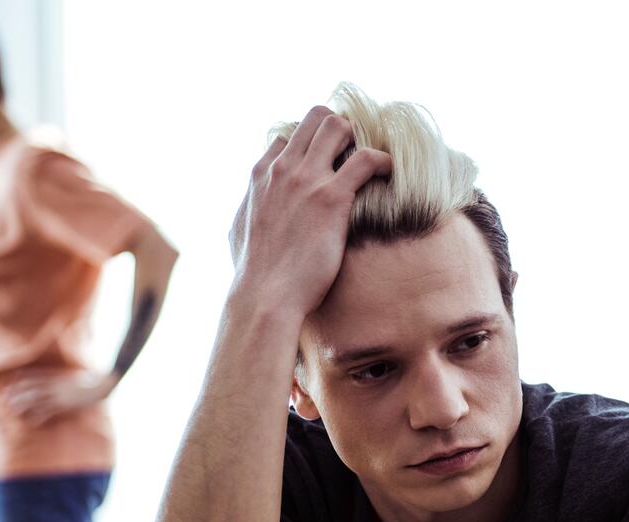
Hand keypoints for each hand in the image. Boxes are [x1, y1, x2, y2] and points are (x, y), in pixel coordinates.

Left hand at [1, 369, 117, 426]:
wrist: (102, 385)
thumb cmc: (90, 380)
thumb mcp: (74, 374)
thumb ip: (62, 375)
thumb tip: (57, 376)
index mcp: (56, 375)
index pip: (33, 375)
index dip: (20, 378)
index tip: (10, 381)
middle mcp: (54, 384)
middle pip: (30, 387)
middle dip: (17, 392)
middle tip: (5, 398)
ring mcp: (59, 395)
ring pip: (35, 399)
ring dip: (22, 404)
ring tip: (13, 409)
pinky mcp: (64, 405)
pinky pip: (48, 411)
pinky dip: (38, 416)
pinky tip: (31, 421)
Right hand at [230, 105, 391, 317]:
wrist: (265, 294)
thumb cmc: (253, 272)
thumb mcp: (239, 228)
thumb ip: (249, 206)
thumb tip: (253, 204)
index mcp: (261, 175)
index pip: (289, 136)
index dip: (311, 145)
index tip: (328, 162)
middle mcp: (283, 169)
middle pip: (315, 118)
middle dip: (338, 128)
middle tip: (354, 154)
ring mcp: (307, 179)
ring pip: (338, 126)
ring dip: (359, 137)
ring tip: (370, 161)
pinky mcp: (331, 197)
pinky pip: (366, 159)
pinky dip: (382, 160)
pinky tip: (389, 173)